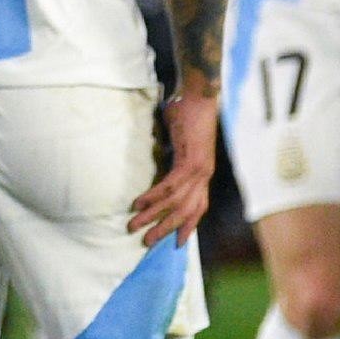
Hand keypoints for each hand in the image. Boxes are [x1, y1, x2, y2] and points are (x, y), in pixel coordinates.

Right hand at [129, 90, 217, 246]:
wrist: (200, 95)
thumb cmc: (189, 112)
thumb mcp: (180, 139)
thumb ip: (172, 153)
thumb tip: (156, 152)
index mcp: (203, 172)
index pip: (198, 207)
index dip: (188, 225)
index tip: (177, 243)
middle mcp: (204, 175)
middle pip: (186, 212)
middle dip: (166, 229)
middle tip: (147, 242)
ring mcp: (199, 170)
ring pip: (176, 203)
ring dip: (154, 216)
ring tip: (135, 225)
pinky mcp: (190, 161)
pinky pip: (169, 185)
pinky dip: (154, 196)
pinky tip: (139, 203)